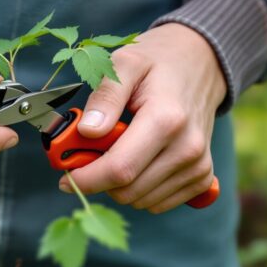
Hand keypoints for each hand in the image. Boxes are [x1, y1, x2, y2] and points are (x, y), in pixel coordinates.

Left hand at [60, 24, 226, 212]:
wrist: (199, 64)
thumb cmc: (156, 63)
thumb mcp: (125, 63)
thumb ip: (105, 96)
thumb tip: (87, 131)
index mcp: (166, 119)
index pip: (119, 169)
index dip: (86, 180)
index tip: (64, 178)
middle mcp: (187, 148)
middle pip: (127, 191)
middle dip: (99, 180)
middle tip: (87, 158)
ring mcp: (198, 165)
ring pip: (141, 201)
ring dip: (119, 186)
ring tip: (117, 152)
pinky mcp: (202, 177)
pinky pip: (158, 203)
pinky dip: (140, 190)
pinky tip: (137, 162)